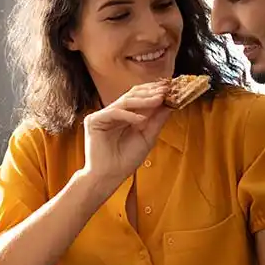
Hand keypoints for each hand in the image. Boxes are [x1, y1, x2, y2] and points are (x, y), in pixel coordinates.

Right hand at [82, 81, 170, 195]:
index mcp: (125, 115)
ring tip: (159, 99)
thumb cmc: (126, 160)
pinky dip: (129, 115)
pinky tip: (142, 120)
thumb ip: (157, 120)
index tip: (171, 88)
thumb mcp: (148, 137)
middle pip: (132, 95)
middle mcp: (114, 112)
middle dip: (150, 92)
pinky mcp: (94, 121)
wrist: (109, 176)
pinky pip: (114, 113)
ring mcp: (103, 115)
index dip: (154, 92)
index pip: (140, 97)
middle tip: (166, 89)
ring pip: (125, 101)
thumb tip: (170, 104)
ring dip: (143, 100)